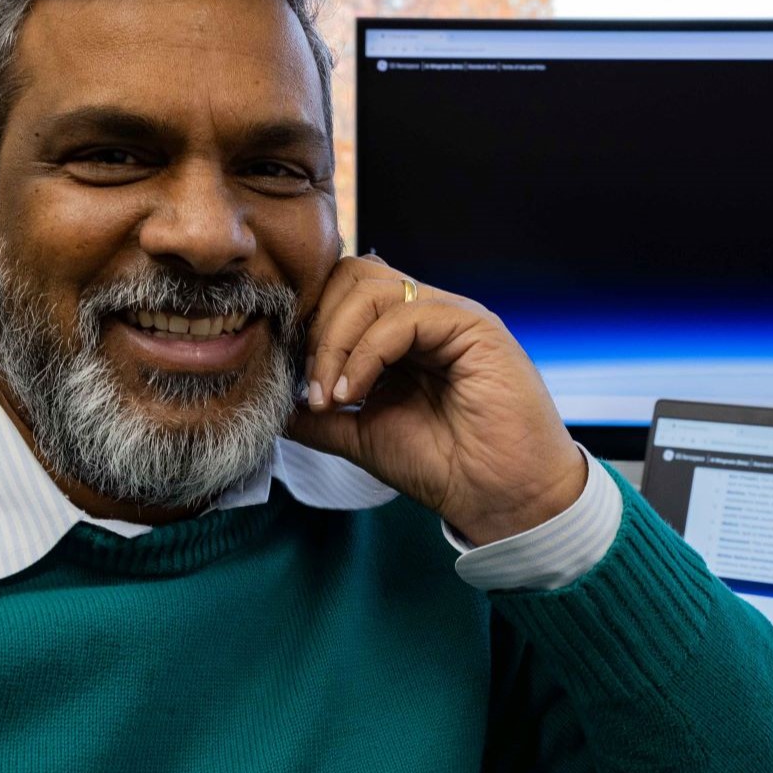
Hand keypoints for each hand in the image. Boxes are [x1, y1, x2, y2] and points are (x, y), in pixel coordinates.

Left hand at [288, 255, 587, 545]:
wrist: (500, 498)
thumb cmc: (444, 467)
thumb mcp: (362, 436)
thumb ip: (320, 416)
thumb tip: (272, 404)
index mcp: (402, 334)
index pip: (341, 292)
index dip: (308, 322)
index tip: (291, 375)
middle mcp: (426, 315)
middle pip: (351, 275)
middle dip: (317, 325)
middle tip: (311, 385)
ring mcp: (450, 315)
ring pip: (370, 287)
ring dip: (336, 341)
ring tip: (332, 395)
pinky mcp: (473, 325)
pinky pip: (404, 316)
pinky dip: (366, 352)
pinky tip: (355, 392)